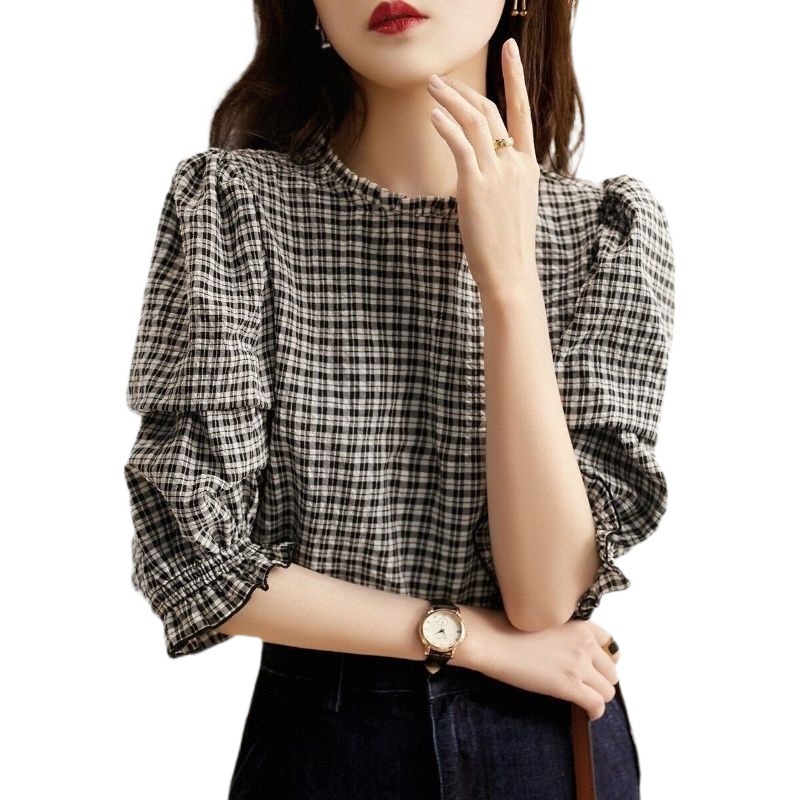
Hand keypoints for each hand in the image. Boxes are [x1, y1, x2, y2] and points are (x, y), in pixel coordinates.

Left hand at [427, 37, 540, 296]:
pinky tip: (433, 115)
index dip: (516, 76)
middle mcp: (515, 163)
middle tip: (441, 80)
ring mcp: (498, 173)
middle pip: (489, 111)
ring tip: (431, 86)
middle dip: (463, 90)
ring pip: (474, 121)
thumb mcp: (512, 206)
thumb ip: (502, 182)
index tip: (509, 50)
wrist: (511, 274)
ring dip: (449, 99)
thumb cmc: (508, 247)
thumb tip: (481, 173)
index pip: (521, 111)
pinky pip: (460, 145)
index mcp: (528, 166)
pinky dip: (446, 126)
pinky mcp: (476, 186)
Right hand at [458, 607, 620, 721]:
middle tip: (584, 687)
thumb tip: (572, 654)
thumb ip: (567, 635)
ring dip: (597, 697)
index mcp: (581, 625)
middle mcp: (585, 643)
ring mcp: (578, 664)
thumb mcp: (546, 622)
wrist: (493, 641)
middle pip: (612, 672)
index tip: (596, 669)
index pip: (611, 646)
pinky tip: (586, 714)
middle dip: (600, 682)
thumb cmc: (508, 630)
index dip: (605, 661)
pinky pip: (597, 705)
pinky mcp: (569, 685)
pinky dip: (594, 712)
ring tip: (583, 700)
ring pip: (608, 691)